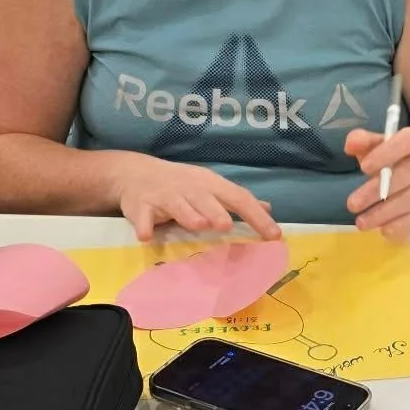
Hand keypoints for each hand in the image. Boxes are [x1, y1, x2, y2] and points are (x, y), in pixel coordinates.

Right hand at [113, 153, 280, 242]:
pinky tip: (147, 236)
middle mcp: (190, 188)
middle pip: (206, 200)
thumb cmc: (182, 185)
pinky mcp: (141, 206)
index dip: (257, 216)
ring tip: (198, 225)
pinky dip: (144, 225)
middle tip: (226, 225)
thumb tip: (268, 208)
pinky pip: (143, 216)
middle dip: (217, 211)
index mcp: (211, 185)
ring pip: (177, 205)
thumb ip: (236, 200)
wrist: (135, 173)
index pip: (238, 198)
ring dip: (187, 214)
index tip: (274, 235)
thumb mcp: (211, 187)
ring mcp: (165, 196)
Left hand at [344, 127, 409, 240]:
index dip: (387, 153)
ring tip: (361, 223)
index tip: (364, 168)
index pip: (407, 141)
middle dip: (377, 191)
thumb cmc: (394, 157)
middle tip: (352, 205)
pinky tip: (384, 231)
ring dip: (384, 213)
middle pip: (407, 174)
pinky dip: (401, 225)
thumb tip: (350, 145)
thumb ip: (363, 142)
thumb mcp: (377, 146)